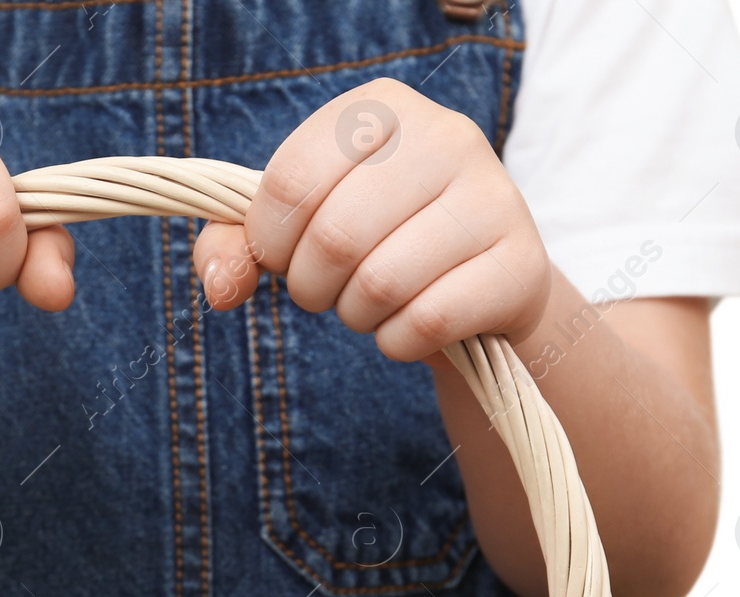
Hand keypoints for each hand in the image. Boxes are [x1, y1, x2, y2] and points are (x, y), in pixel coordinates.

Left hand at [193, 79, 549, 360]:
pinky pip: (427, 321)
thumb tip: (219, 285)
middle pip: (335, 237)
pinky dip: (399, 343)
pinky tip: (411, 325)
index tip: (282, 258)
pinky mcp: (520, 264)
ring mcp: (492, 196)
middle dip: (313, 287)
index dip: (269, 243)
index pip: (291, 180)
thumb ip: (238, 246)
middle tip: (328, 292)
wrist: (479, 284)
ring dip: (358, 316)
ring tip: (373, 303)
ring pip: (381, 283)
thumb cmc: (377, 245)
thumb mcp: (301, 230)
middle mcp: (445, 135)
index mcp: (380, 109)